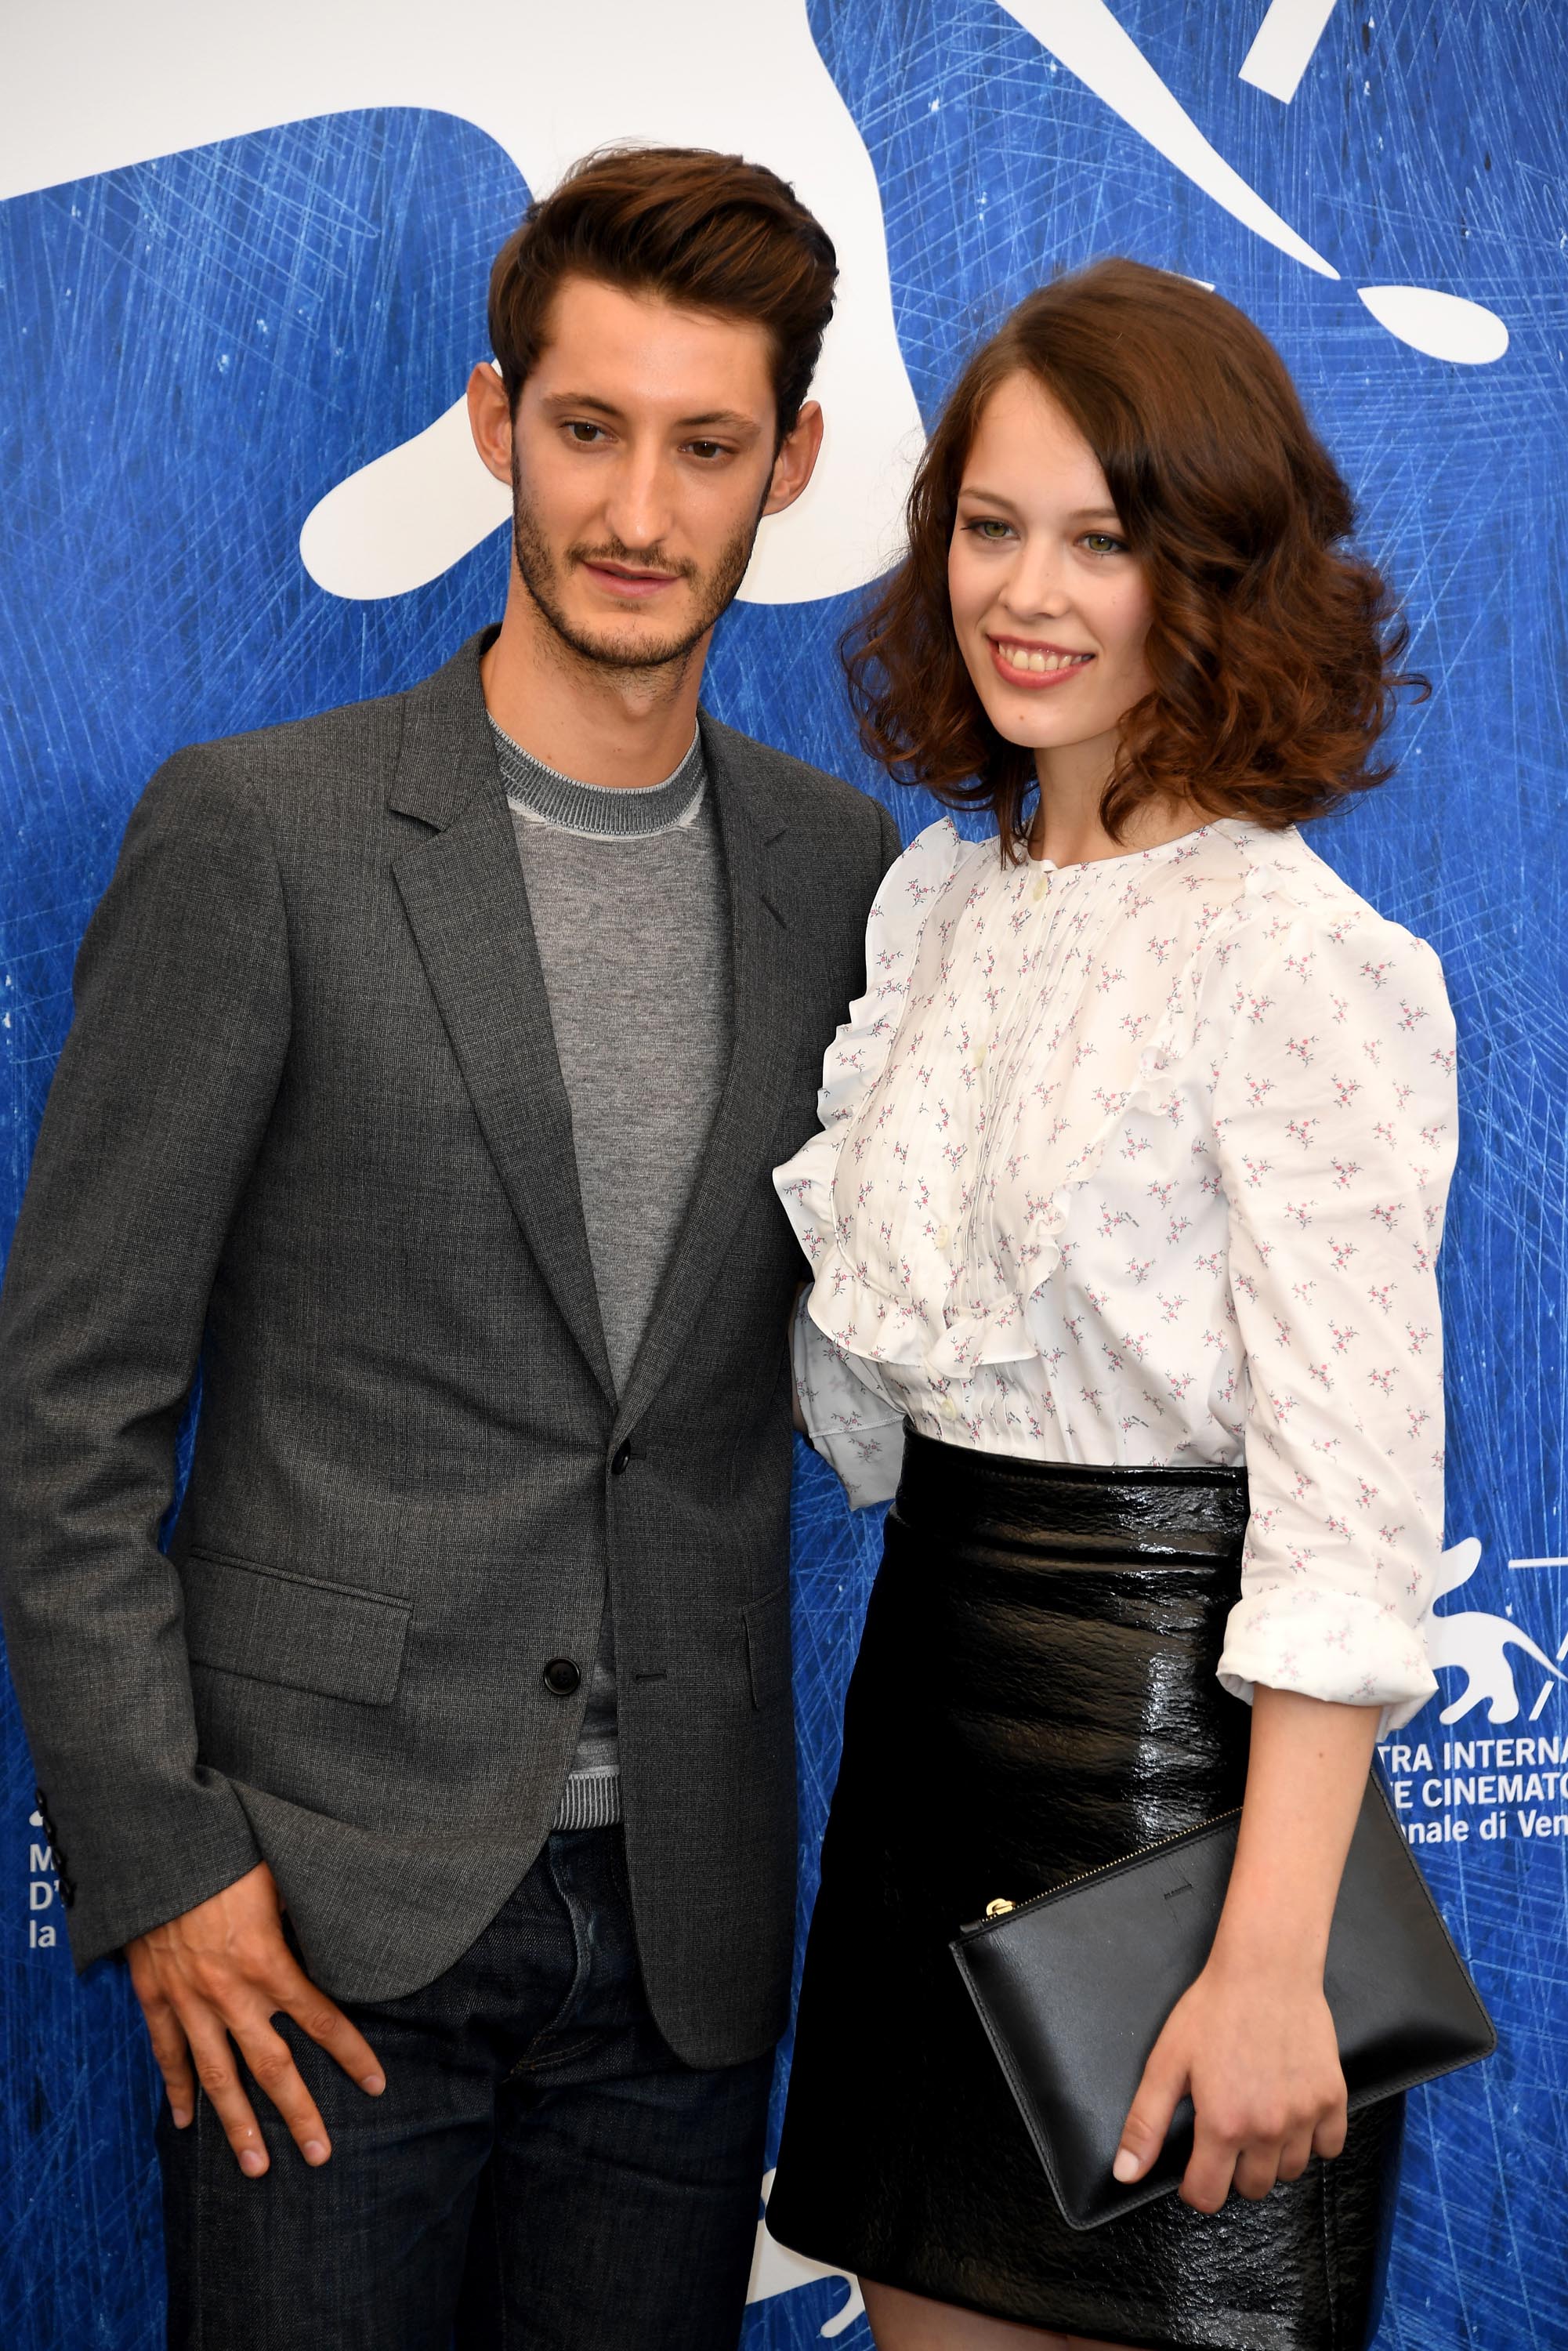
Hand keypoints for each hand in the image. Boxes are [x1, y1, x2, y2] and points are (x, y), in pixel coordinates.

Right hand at [125, 1861, 384, 2177]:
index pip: (322, 2019)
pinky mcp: (154, 1996)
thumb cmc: (226, 1853)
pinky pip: (166, 2053)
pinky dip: (176, 2089)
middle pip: (272, 2066)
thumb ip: (305, 1915)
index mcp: (268, 1962)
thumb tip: (340, 1931)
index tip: (374, 2085)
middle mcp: (230, 1992)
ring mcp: (189, 2000)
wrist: (155, 1847)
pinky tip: (185, 2122)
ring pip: (218, 2076)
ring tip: (255, 2168)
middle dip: (298, 2114)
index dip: (351, 2054)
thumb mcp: (280, 1877)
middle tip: (319, 2156)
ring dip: (238, 2124)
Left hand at [1113, 1950, 1347, 2212]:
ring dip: (1273, 2156)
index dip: (1195, 2186)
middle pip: (1252, 2189)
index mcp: (1222, 2125)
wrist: (1266, 1970)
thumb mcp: (1166, 2062)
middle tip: (1227, 2131)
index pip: (1208, 2196)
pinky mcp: (1333, 2099)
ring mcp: (1305, 2116)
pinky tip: (1293, 2112)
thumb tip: (1125, 2174)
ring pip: (1290, 2171)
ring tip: (1258, 2118)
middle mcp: (1267, 2130)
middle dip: (1234, 2170)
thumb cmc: (1213, 2009)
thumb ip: (1145, 2123)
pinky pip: (1329, 2147)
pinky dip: (1313, 2139)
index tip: (1195, 2166)